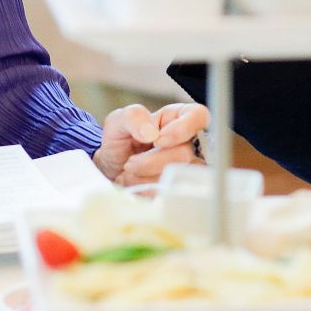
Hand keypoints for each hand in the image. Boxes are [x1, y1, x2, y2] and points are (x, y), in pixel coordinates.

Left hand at [93, 102, 209, 185]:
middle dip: (152, 161)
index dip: (182, 129)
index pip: (199, 116)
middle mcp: (189, 142)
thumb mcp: (119, 120)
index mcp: (178, 117)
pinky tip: (136, 186)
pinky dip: (149, 192)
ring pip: (180, 177)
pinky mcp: (181, 189)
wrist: (111, 170)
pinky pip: (172, 194)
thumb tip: (151, 133)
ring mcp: (188, 167)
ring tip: (130, 175)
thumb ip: (134, 117)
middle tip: (130, 163)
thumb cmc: (120, 141)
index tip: (158, 140)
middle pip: (186, 153)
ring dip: (147, 178)